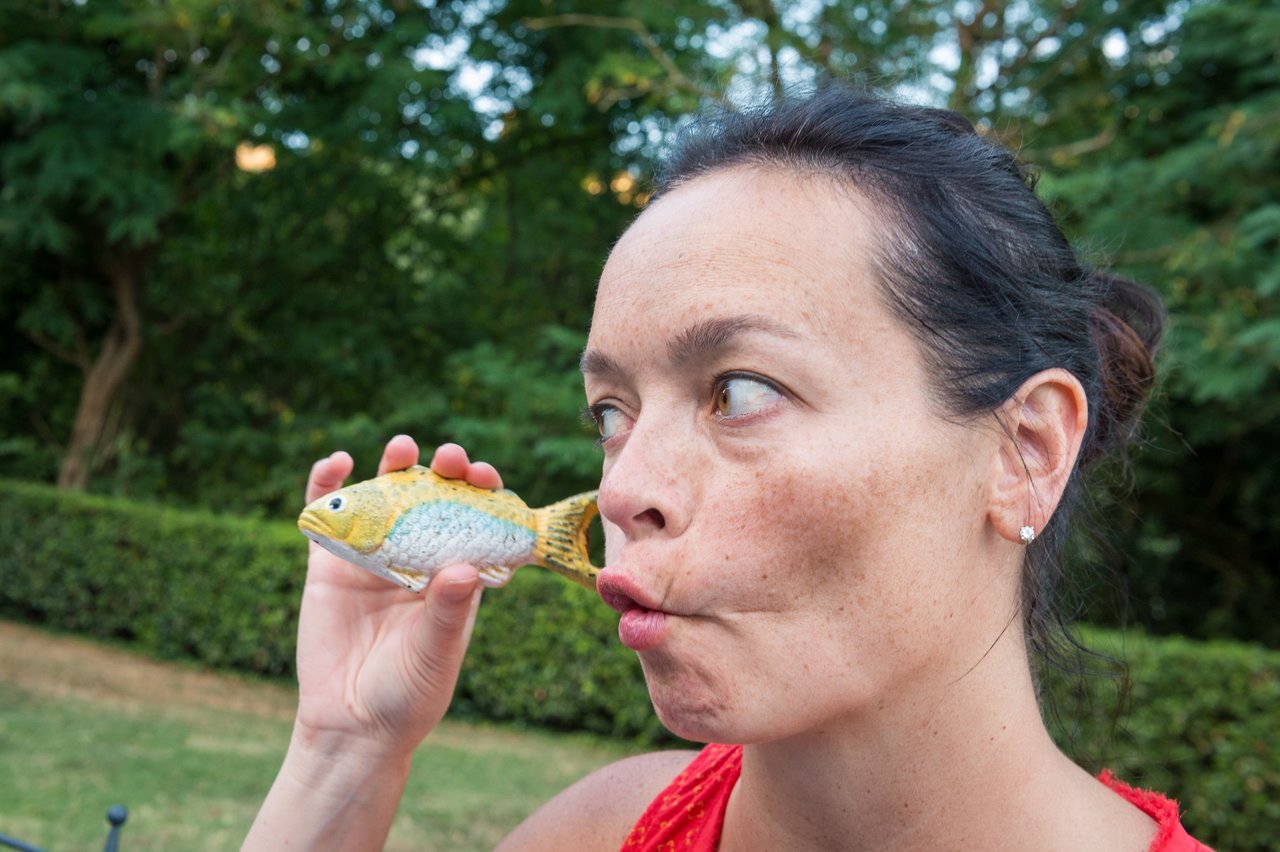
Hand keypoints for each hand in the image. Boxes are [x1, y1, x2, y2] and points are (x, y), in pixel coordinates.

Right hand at [292, 435, 502, 757]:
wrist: (351, 725)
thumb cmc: (409, 694)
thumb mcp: (436, 653)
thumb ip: (448, 611)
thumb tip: (466, 568)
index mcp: (456, 572)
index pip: (477, 520)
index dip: (484, 493)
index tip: (485, 477)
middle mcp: (418, 556)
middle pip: (434, 499)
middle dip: (445, 472)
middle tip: (449, 458)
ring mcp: (373, 556)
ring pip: (385, 497)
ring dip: (394, 466)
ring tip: (402, 448)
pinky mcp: (329, 564)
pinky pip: (328, 515)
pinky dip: (328, 484)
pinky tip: (338, 463)